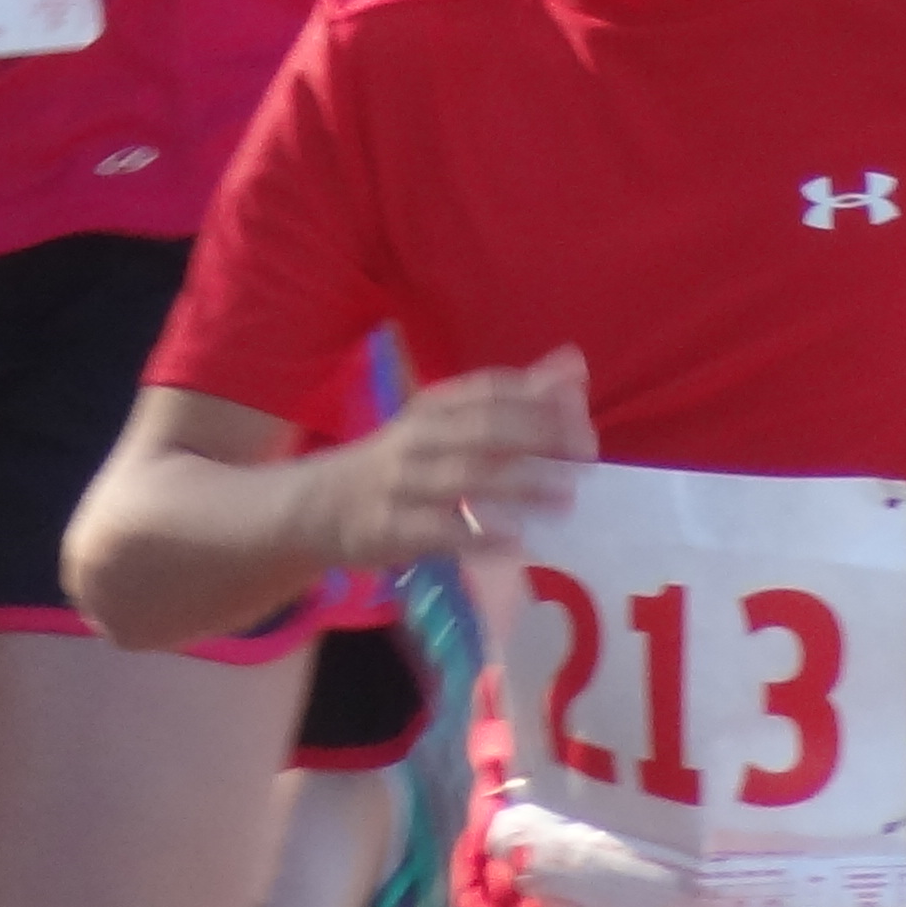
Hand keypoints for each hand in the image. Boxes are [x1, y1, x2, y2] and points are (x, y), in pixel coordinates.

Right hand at [312, 347, 595, 566]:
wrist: (320, 505)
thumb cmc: (404, 462)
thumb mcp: (448, 423)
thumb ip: (514, 398)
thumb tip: (575, 365)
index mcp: (434, 408)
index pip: (487, 390)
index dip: (535, 397)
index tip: (582, 410)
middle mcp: (418, 438)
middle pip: (480, 428)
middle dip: (534, 435)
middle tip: (585, 451)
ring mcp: (402, 483)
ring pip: (462, 477)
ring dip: (516, 485)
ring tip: (563, 496)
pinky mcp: (391, 528)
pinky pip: (438, 531)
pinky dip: (477, 535)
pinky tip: (515, 541)